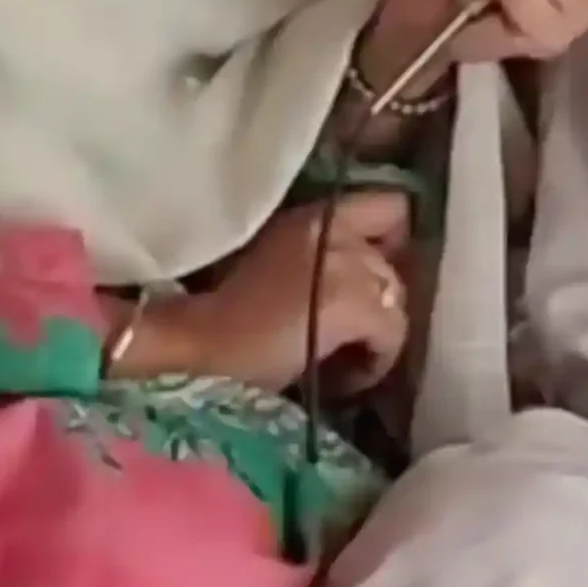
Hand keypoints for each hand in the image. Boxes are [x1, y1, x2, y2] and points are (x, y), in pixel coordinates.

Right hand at [138, 190, 410, 393]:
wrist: (191, 348)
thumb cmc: (218, 321)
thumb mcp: (273, 267)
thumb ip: (317, 263)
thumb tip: (353, 296)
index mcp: (312, 215)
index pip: (390, 206)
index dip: (392, 244)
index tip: (373, 282)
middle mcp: (335, 226)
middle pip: (394, 263)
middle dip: (379, 300)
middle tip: (350, 334)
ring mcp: (346, 261)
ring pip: (396, 300)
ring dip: (376, 334)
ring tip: (342, 361)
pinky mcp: (351, 302)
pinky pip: (392, 333)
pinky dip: (374, 361)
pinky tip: (342, 380)